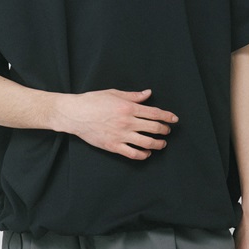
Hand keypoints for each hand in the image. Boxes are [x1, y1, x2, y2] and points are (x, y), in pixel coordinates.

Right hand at [53, 88, 177, 159]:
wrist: (75, 114)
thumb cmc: (92, 101)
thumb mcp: (114, 93)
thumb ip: (133, 96)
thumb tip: (148, 94)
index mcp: (128, 107)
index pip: (154, 113)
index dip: (167, 116)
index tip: (174, 119)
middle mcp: (127, 122)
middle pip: (154, 128)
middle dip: (164, 130)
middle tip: (167, 131)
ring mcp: (121, 135)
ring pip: (146, 143)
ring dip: (158, 144)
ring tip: (161, 144)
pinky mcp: (113, 146)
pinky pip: (133, 154)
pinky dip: (143, 155)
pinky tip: (147, 153)